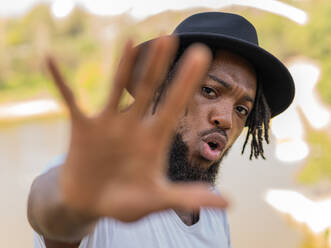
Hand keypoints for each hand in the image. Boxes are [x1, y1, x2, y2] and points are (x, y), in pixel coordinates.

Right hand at [46, 36, 227, 221]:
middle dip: (159, 64)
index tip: (201, 53)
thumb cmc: (124, 203)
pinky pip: (69, 99)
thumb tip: (228, 202)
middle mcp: (132, 126)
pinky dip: (60, 81)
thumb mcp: (156, 201)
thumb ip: (188, 198)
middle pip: (149, 89)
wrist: (90, 204)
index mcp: (153, 140)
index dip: (187, 81)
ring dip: (123, 64)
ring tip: (131, 39)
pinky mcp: (81, 128)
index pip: (173, 105)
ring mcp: (107, 124)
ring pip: (116, 88)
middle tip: (171, 36)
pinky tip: (50, 59)